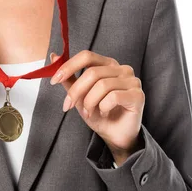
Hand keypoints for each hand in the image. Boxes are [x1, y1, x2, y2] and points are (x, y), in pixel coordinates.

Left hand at [49, 50, 144, 164]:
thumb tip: (53, 57)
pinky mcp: (138, 95)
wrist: (114, 135)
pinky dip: (103, 108)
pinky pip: (113, 97)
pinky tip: (104, 113)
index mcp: (108, 64)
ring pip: (102, 85)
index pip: (87, 56)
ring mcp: (132, 81)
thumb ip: (69, 77)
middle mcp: (122, 69)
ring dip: (89, 102)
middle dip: (76, 91)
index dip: (69, 66)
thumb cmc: (99, 113)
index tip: (54, 80)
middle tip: (68, 105)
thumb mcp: (79, 95)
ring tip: (89, 112)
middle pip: (92, 73)